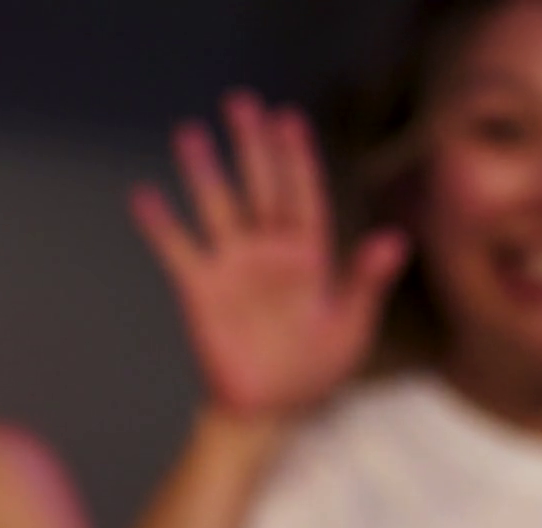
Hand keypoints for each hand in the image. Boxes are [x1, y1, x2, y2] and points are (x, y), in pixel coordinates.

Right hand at [130, 90, 408, 415]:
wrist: (268, 410)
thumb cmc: (313, 370)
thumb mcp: (350, 326)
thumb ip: (368, 281)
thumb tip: (397, 239)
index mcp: (308, 255)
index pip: (301, 194)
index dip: (295, 157)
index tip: (287, 118)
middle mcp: (268, 251)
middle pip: (258, 187)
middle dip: (251, 146)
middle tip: (240, 102)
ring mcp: (232, 267)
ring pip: (217, 208)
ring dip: (204, 172)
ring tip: (191, 133)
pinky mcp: (200, 290)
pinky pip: (178, 250)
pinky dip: (161, 225)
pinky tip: (145, 195)